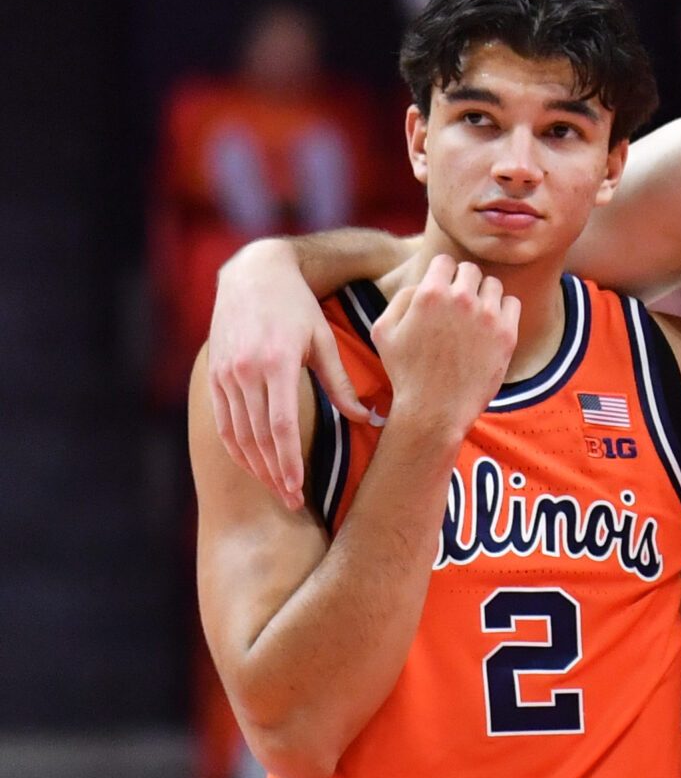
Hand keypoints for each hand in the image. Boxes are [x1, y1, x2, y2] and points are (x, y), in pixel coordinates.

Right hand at [207, 238, 376, 506]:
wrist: (252, 274)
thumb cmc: (297, 307)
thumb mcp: (324, 340)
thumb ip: (341, 383)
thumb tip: (368, 418)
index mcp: (277, 363)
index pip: (281, 426)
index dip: (288, 462)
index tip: (299, 489)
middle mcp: (246, 372)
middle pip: (259, 438)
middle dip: (275, 475)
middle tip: (293, 503)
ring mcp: (226, 374)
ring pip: (238, 434)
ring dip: (257, 467)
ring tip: (278, 491)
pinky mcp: (215, 375)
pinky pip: (223, 422)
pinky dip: (237, 448)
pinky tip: (253, 466)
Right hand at [370, 256, 518, 443]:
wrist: (435, 409)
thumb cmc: (406, 372)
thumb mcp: (384, 331)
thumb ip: (402, 298)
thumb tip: (424, 283)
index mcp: (430, 294)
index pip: (444, 261)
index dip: (442, 273)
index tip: (443, 288)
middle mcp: (461, 299)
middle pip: (470, 270)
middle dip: (463, 282)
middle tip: (458, 304)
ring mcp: (487, 316)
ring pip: (493, 285)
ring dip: (484, 295)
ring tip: (474, 316)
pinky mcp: (507, 334)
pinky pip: (513, 303)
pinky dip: (504, 309)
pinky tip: (491, 325)